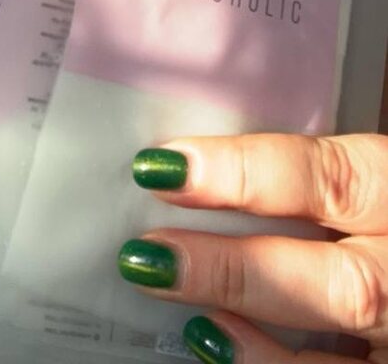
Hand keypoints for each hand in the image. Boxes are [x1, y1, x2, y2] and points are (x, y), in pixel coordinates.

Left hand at [118, 133, 387, 363]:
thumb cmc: (384, 207)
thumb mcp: (369, 177)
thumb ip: (315, 176)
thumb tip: (199, 167)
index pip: (330, 177)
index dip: (243, 172)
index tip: (163, 165)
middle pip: (341, 282)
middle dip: (238, 269)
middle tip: (146, 252)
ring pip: (346, 334)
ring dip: (247, 332)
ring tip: (165, 292)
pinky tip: (212, 344)